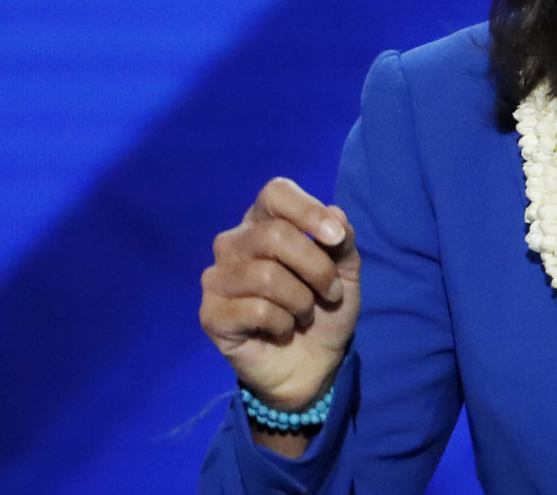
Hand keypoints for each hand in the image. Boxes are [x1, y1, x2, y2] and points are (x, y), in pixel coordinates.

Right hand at [200, 178, 359, 409]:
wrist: (313, 363)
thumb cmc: (324, 309)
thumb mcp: (345, 272)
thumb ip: (342, 241)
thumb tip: (334, 215)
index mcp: (263, 222)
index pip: (276, 193)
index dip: (308, 211)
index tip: (337, 239)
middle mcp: (233, 243)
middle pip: (274, 235)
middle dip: (316, 268)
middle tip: (330, 292)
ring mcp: (217, 278)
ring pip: (266, 275)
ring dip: (302, 301)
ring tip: (305, 314)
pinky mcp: (211, 314)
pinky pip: (255, 310)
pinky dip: (283, 323)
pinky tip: (282, 330)